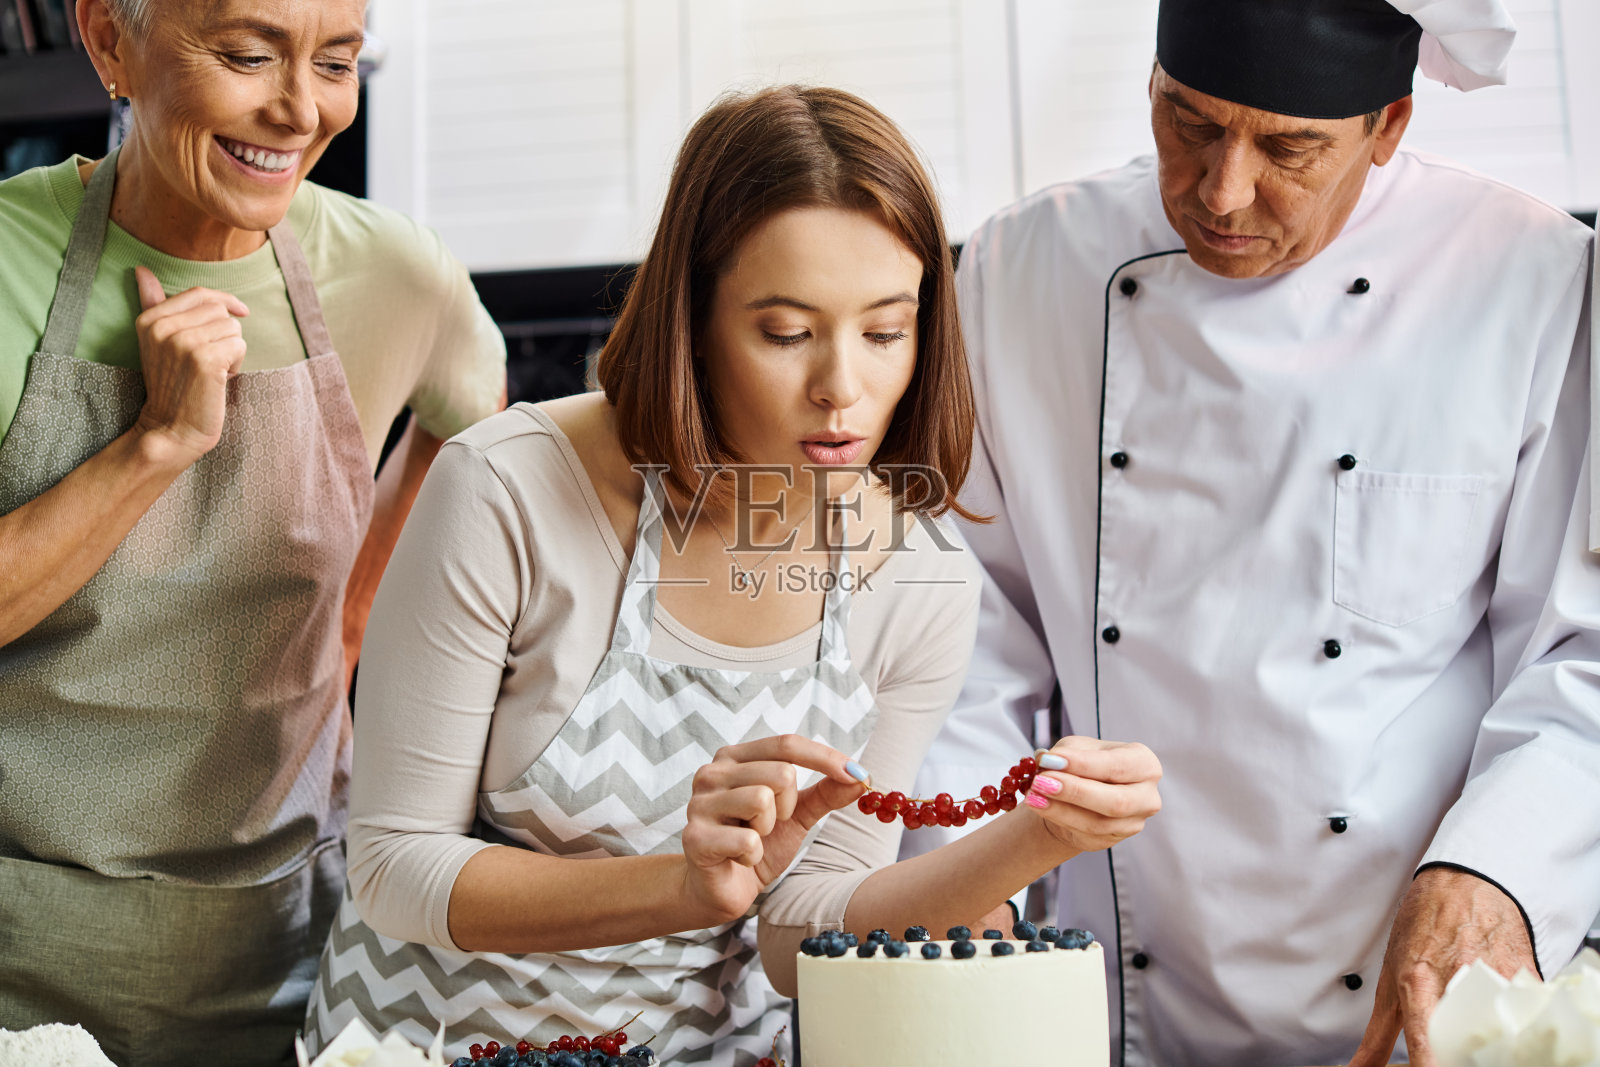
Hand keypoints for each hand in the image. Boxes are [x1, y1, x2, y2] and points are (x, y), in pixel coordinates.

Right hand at [131, 265, 248, 465]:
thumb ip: (153, 304)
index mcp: (150, 319)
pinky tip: (220, 379)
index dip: (225, 301)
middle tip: (210, 360)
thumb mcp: (156, 341)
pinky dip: (237, 364)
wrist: (171, 428)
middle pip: (220, 310)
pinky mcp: (204, 359)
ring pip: (233, 327)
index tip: (241, 312)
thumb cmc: (172, 385)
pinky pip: (240, 345)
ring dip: (232, 350)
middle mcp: (163, 327)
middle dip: (225, 334)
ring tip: (212, 371)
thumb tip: (141, 270)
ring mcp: (183, 342)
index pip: (200, 294)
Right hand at [680, 734, 868, 922]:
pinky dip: (753, 855)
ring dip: (768, 830)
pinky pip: (747, 839)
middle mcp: (712, 772)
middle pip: (781, 772)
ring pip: (762, 800)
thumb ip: (825, 793)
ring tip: (752, 838)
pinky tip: (739, 858)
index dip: (825, 758)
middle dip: (788, 806)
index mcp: (735, 758)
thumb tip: (861, 778)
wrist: (720, 889)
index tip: (860, 774)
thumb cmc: (755, 844)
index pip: (787, 744)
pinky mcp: (695, 837)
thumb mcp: (796, 815)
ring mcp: (700, 804)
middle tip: (771, 824)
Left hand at [1023, 736, 1161, 852]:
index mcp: (1144, 764)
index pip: (1118, 765)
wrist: (1078, 794)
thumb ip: (1066, 753)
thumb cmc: (1083, 764)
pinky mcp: (1113, 840)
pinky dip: (1059, 819)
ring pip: (1098, 823)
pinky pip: (1085, 834)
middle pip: (1116, 801)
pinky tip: (1038, 806)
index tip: (1050, 759)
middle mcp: (1146, 796)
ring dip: (1060, 809)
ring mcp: (1133, 822)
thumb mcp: (1076, 748)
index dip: (1083, 764)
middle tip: (1041, 781)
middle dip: (1075, 791)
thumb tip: (1049, 761)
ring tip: (1033, 794)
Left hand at [1348, 866, 1536, 1066]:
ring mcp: (1494, 976)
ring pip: (1501, 1032)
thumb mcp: (1391, 978)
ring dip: (1492, 1045)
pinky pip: (1526, 1015)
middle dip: (1462, 1055)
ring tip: (1480, 1043)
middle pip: (1466, 1042)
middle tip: (1455, 1053)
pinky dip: (1517, 1030)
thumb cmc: (1423, 929)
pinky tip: (1505, 1031)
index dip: (1429, 1064)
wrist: (1463, 881)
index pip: (1424, 1038)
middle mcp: (1456, 979)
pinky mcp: (1526, 974)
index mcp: (1417, 982)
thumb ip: (1377, 1035)